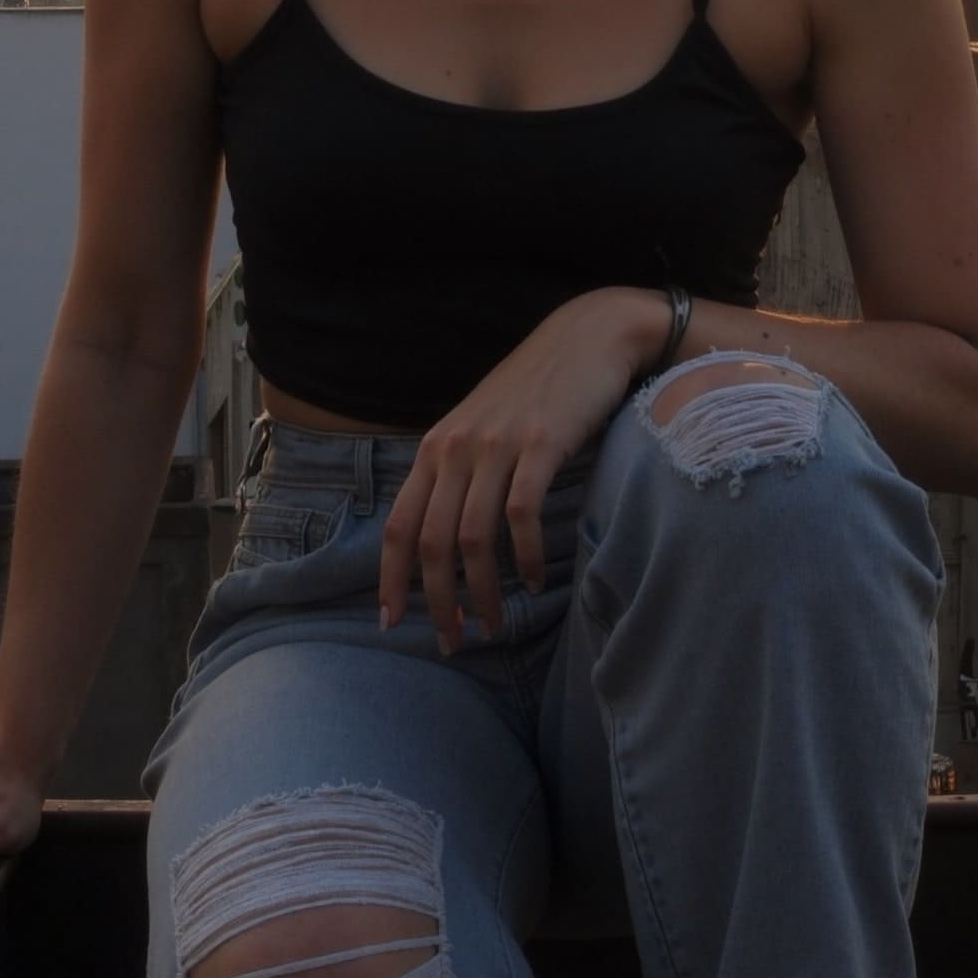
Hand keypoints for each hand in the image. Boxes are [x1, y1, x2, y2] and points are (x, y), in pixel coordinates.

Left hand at [379, 288, 663, 651]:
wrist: (587, 337)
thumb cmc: (537, 390)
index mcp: (436, 449)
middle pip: (432, 543)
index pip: (398, 525)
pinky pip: (521, 516)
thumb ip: (460, 472)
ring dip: (481, 592)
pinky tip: (533, 583)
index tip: (392, 622)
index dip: (390, 579)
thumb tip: (446, 537)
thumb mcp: (481, 427)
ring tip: (494, 625)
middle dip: (437, 601)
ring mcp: (496, 446)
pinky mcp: (539, 446)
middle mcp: (456, 448)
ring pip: (472, 538)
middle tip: (452, 640)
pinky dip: (525, 559)